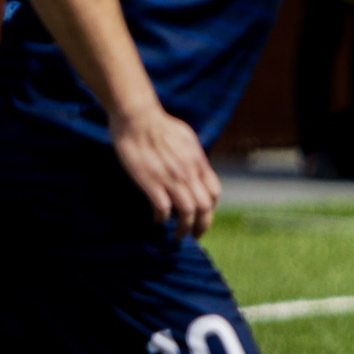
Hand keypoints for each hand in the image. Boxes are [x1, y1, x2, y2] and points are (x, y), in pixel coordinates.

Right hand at [112, 106, 220, 237]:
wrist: (138, 117)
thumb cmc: (161, 125)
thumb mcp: (188, 140)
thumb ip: (194, 158)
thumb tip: (198, 170)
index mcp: (199, 163)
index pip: (214, 193)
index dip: (211, 208)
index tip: (204, 214)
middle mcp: (188, 173)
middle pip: (204, 207)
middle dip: (202, 225)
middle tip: (195, 235)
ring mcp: (170, 178)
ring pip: (187, 212)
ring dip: (184, 228)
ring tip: (179, 236)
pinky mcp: (150, 182)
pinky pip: (162, 208)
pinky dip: (162, 218)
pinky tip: (157, 220)